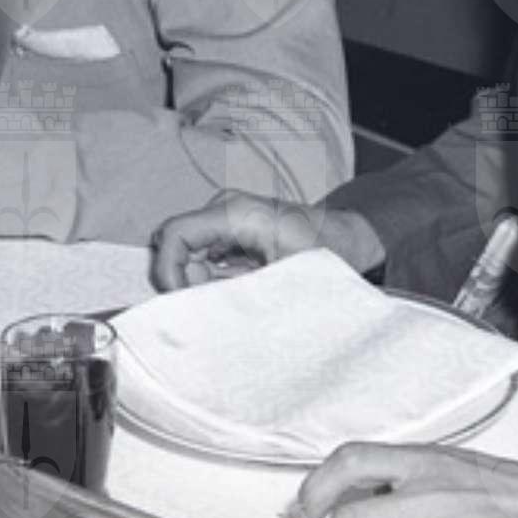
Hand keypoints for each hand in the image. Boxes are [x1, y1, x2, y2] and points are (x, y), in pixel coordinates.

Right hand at [148, 193, 382, 290]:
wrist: (350, 238)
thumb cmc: (326, 253)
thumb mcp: (281, 280)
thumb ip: (234, 292)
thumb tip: (197, 311)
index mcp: (235, 213)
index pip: (175, 234)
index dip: (167, 271)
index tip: (180, 303)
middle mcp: (224, 207)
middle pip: (174, 242)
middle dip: (180, 279)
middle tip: (208, 304)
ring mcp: (225, 215)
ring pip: (185, 250)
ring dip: (195, 279)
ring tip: (230, 296)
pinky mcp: (230, 228)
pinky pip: (200, 251)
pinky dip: (206, 275)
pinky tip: (235, 288)